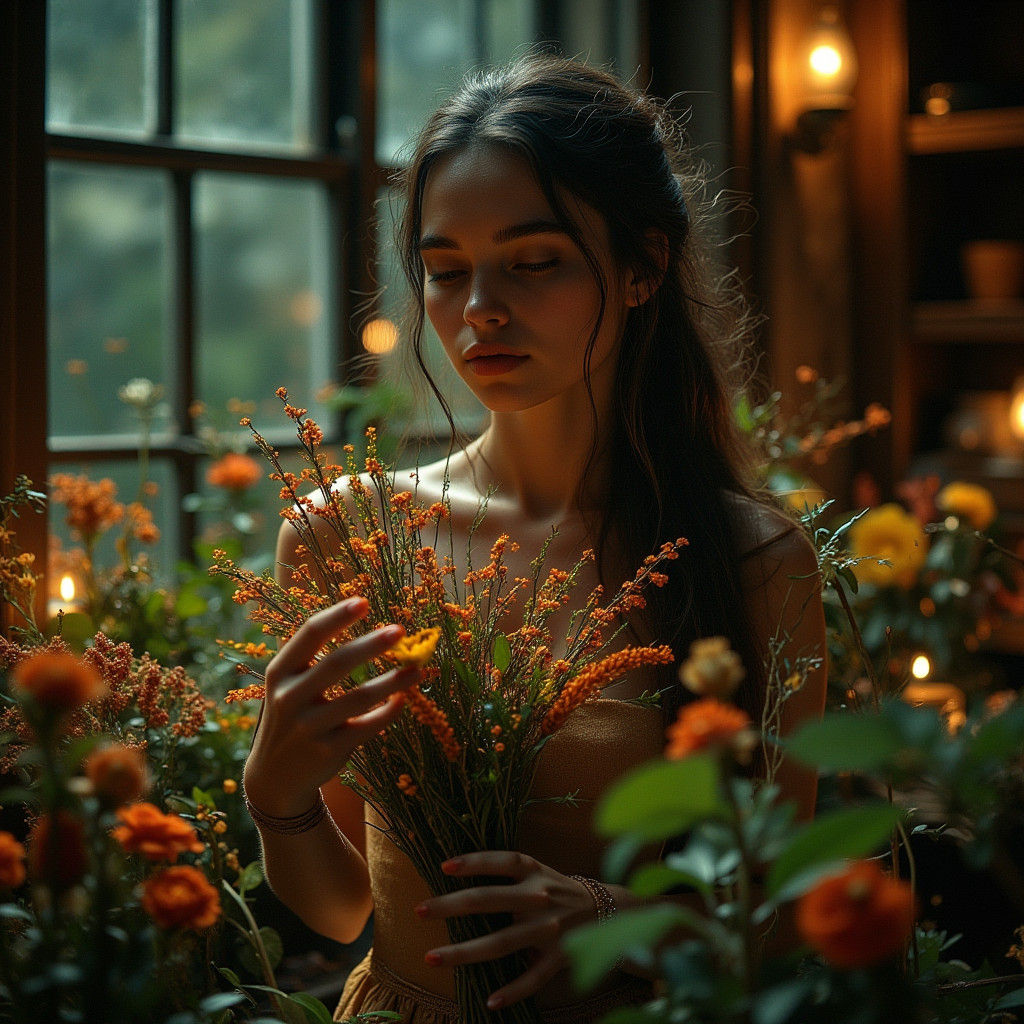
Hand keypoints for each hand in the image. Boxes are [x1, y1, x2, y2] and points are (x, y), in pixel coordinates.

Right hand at [243, 598, 419, 816]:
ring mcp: (309, 727)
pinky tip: (403, 700)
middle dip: (371, 645)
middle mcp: (290, 697)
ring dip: (392, 681)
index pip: (309, 635)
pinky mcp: (329, 750)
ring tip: (417, 669)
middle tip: (400, 630)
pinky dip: (389, 712)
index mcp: (280, 672)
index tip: (364, 602)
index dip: (337, 616)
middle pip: (336, 663)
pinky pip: (368, 726)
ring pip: (359, 697)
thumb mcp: (289, 686)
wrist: (273, 778)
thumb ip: (315, 660)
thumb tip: (368, 629)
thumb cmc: (291, 717)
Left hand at [414, 851, 595, 1009]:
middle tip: (419, 910)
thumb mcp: (537, 871)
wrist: (606, 911)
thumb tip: (455, 871)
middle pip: (489, 900)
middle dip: (451, 906)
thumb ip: (506, 873)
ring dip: (464, 952)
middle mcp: (539, 897)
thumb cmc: (556, 888)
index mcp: (534, 871)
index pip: (501, 861)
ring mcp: (548, 929)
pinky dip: (513, 990)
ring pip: (501, 943)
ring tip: (431, 958)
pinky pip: (532, 978)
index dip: (474, 862)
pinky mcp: (558, 958)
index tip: (443, 866)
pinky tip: (490, 1000)